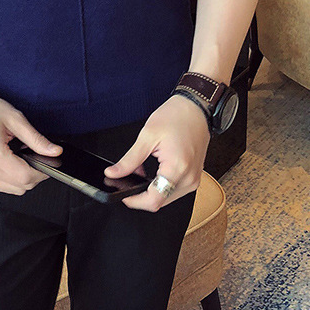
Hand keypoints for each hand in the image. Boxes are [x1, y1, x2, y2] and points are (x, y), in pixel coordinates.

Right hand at [0, 91, 62, 194]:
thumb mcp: (15, 119)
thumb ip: (36, 139)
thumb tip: (55, 152)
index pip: (26, 177)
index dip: (43, 171)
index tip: (51, 161)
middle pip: (22, 187)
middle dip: (35, 174)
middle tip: (37, 155)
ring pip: (14, 190)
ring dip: (23, 178)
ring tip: (22, 155)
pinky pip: (3, 187)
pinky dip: (12, 178)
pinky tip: (12, 161)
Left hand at [103, 94, 209, 210]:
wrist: (196, 108)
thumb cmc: (176, 116)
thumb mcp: (147, 136)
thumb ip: (129, 160)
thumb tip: (113, 173)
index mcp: (177, 168)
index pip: (154, 200)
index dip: (135, 201)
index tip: (123, 195)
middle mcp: (189, 178)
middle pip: (160, 201)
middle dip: (141, 194)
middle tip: (129, 177)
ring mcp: (194, 179)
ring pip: (167, 197)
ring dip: (152, 189)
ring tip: (141, 170)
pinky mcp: (194, 176)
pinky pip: (175, 189)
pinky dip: (161, 184)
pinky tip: (154, 171)